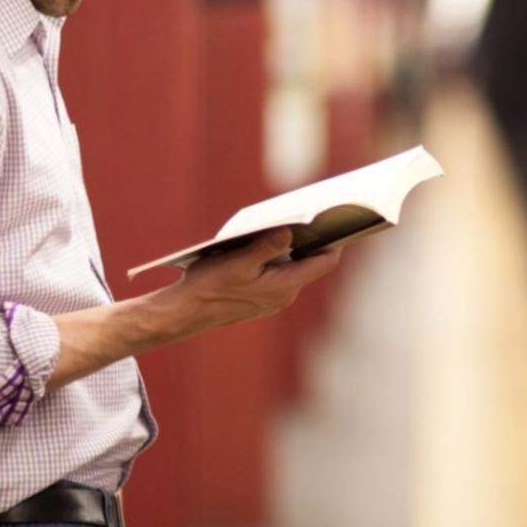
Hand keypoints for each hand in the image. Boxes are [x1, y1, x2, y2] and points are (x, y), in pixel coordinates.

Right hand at [165, 228, 341, 334]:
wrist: (185, 312)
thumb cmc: (209, 286)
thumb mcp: (238, 261)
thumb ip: (267, 246)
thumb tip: (290, 232)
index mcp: (284, 286)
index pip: (325, 262)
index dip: (336, 241)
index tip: (341, 220)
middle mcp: (285, 295)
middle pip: (311, 264)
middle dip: (313, 240)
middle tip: (316, 214)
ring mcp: (274, 299)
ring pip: (294, 268)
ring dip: (293, 249)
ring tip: (291, 223)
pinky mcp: (261, 299)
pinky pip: (279, 275)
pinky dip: (278, 259)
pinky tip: (267, 243)